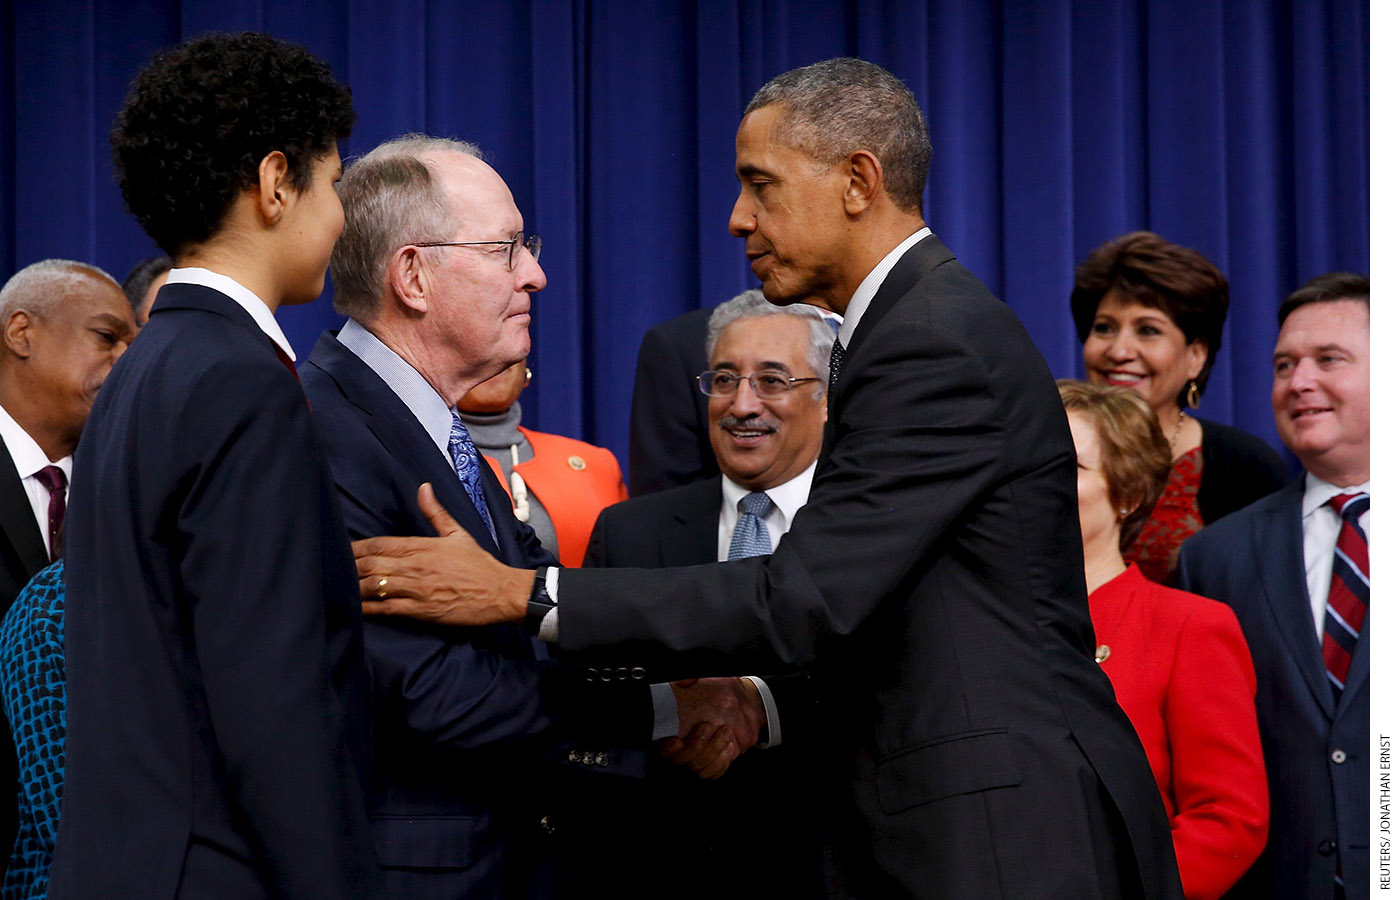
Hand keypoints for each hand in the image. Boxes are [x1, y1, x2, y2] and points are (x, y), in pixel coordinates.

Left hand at [355, 483, 534, 625]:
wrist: (500, 592)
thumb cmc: (480, 564)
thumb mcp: (458, 533)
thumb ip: (436, 512)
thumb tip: (423, 488)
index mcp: (422, 546)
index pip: (380, 544)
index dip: (357, 547)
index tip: (342, 549)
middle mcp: (415, 567)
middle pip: (371, 565)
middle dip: (349, 567)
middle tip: (332, 569)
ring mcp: (417, 589)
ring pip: (374, 586)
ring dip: (354, 587)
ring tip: (337, 587)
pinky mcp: (421, 610)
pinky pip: (387, 609)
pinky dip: (368, 609)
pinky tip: (354, 609)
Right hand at [660, 677, 765, 777]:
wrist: (745, 702)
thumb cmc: (720, 692)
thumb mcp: (705, 683)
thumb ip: (690, 682)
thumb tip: (684, 681)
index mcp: (676, 729)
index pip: (664, 749)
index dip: (668, 749)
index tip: (676, 740)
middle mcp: (685, 746)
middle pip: (683, 760)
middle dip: (696, 745)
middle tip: (707, 727)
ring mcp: (700, 756)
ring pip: (699, 766)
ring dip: (712, 751)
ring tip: (725, 732)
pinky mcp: (716, 761)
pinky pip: (713, 772)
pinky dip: (721, 762)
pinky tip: (729, 747)